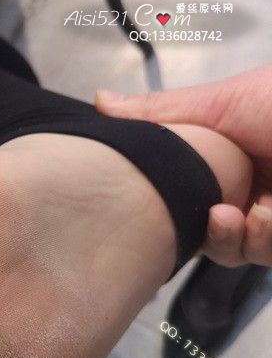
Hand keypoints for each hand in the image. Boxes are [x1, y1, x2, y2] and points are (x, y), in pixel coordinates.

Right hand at [95, 65, 271, 266]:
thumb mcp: (221, 103)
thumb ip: (160, 113)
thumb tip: (101, 103)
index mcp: (223, 157)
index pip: (177, 190)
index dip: (160, 199)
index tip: (147, 197)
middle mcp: (245, 188)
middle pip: (198, 226)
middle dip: (194, 226)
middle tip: (204, 212)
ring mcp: (270, 217)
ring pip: (228, 249)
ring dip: (227, 237)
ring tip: (234, 214)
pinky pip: (260, 254)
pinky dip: (255, 240)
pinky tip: (260, 218)